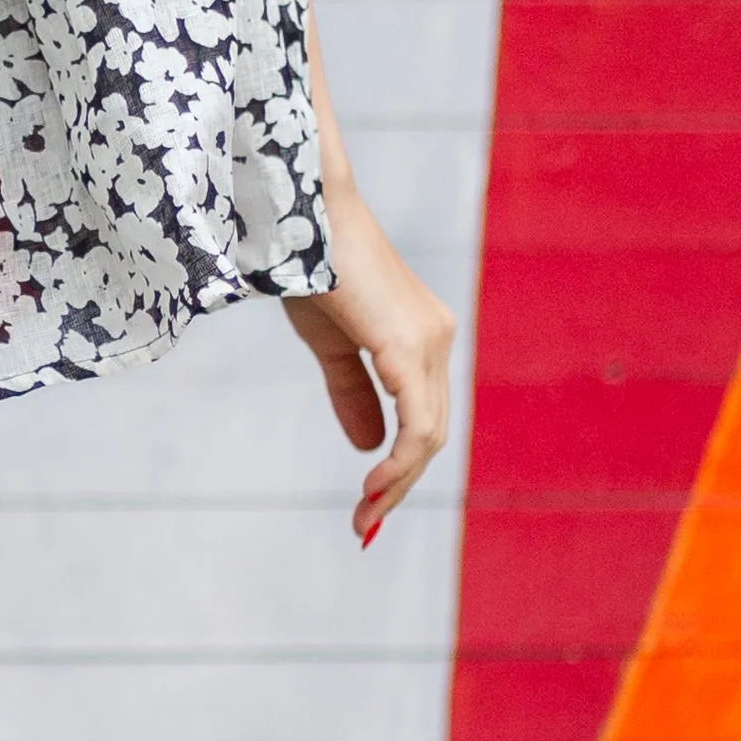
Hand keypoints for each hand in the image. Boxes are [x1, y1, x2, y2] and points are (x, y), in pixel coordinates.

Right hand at [282, 176, 455, 548]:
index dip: (401, 466)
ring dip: (398, 485)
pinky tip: (374, 486)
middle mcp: (438, 340)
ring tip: (365, 516)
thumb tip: (369, 447)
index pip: (424, 416)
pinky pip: (416, 426)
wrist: (303, 215)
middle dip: (401, 486)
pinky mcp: (409, 348)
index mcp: (422, 337)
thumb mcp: (329, 343)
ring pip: (428, 436)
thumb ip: (352, 392)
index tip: (368, 505)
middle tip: (364, 525)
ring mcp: (429, 343)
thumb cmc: (311, 266)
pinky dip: (399, 464)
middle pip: (431, 433)